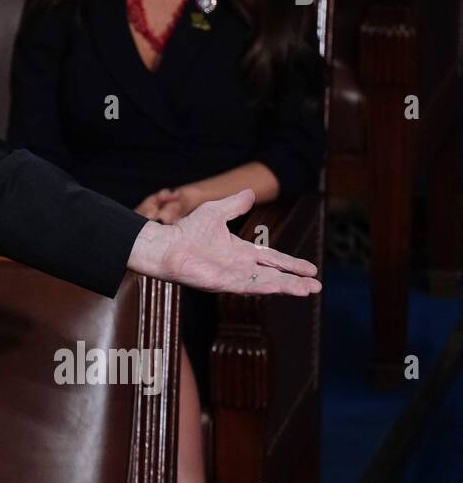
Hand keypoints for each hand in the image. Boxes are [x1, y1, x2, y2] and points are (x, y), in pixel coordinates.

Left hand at [128, 189, 320, 295]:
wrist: (166, 245)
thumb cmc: (186, 230)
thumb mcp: (216, 212)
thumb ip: (235, 205)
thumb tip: (250, 192)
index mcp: (241, 252)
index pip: (272, 259)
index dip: (291, 264)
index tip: (311, 269)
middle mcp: (240, 266)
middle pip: (274, 274)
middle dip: (295, 280)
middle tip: (316, 287)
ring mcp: (232, 276)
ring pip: (266, 283)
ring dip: (286, 287)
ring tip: (308, 290)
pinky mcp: (223, 283)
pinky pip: (248, 285)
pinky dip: (265, 286)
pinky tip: (281, 287)